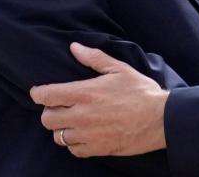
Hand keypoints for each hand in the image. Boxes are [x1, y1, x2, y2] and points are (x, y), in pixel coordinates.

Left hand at [30, 43, 168, 157]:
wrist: (160, 120)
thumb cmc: (141, 92)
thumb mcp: (119, 69)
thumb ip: (94, 58)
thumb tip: (74, 48)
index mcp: (85, 93)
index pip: (47, 95)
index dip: (38, 93)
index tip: (39, 93)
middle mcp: (81, 115)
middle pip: (46, 119)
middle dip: (50, 111)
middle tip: (60, 106)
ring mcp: (88, 135)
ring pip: (58, 136)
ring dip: (62, 128)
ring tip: (73, 121)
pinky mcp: (96, 149)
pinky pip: (73, 150)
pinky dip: (74, 142)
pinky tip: (84, 134)